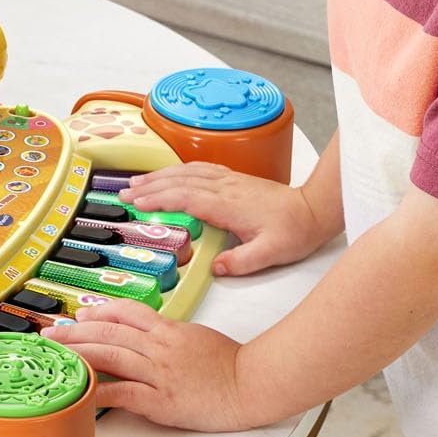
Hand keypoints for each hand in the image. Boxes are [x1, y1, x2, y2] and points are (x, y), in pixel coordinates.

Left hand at [43, 298, 250, 429]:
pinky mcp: (161, 400)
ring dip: (78, 353)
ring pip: (110, 356)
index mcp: (169, 329)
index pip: (127, 312)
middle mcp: (159, 346)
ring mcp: (159, 372)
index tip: (80, 314)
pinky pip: (123, 393)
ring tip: (55, 355)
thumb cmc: (230, 363)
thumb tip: (150, 335)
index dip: (100, 311)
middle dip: (76, 331)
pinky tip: (80, 392)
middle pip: (110, 331)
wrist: (252, 384)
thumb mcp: (197, 336)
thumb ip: (171, 334)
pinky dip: (99, 391)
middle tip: (50, 334)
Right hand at [120, 162, 335, 275]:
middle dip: (149, 185)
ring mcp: (229, 180)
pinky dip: (178, 170)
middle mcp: (225, 187)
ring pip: (187, 172)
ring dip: (160, 175)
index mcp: (229, 204)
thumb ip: (242, 261)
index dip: (159, 198)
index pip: (186, 197)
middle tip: (123, 192)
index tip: (136, 203)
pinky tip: (169, 174)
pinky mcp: (234, 179)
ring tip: (136, 182)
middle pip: (180, 181)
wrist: (314, 209)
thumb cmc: (294, 231)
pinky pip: (199, 169)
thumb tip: (216, 268)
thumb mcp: (270, 254)